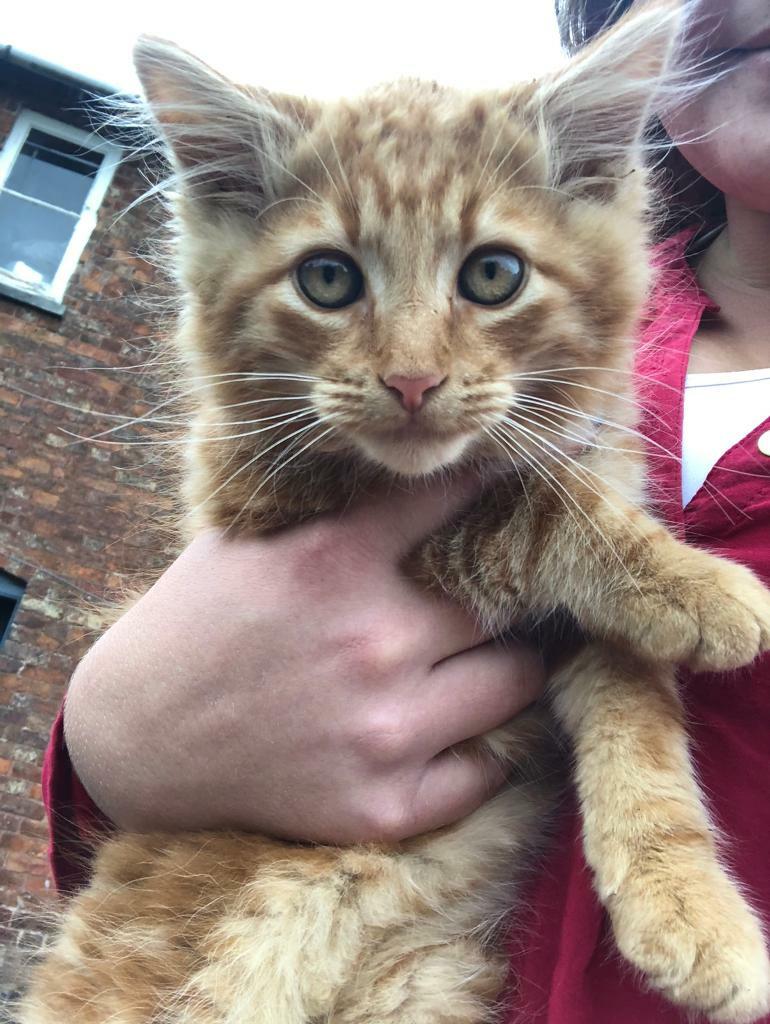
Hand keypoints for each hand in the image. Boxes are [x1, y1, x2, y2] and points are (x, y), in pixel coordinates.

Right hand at [63, 478, 544, 843]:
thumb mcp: (248, 541)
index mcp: (335, 562)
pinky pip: (486, 771)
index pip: (451, 498)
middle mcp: (373, 641)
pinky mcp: (384, 806)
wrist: (138, 742)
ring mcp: (384, 731)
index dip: (490, 484)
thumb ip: (329, 509)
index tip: (514, 482)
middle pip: (504, 601)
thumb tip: (405, 469)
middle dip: (504, 591)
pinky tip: (457, 729)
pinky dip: (479, 746)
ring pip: (516, 680)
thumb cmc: (196, 625)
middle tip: (501, 595)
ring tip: (485, 661)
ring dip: (507, 665)